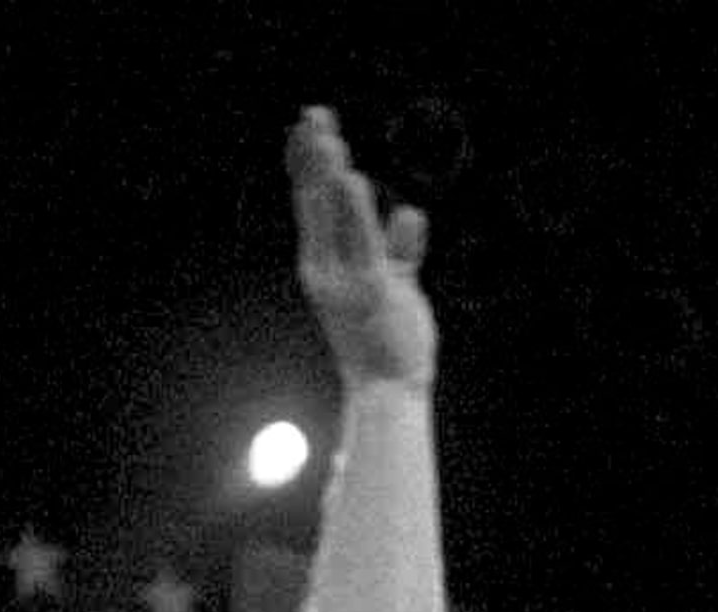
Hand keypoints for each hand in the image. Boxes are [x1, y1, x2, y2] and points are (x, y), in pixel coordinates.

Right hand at [288, 106, 434, 388]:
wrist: (386, 393)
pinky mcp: (371, 289)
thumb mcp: (396, 285)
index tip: (309, 128)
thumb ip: (402, 248)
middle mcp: (324, 268)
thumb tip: (409, 211)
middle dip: (314, 155)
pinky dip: (354, 209)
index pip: (311, 204)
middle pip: (315, 200)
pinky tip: (350, 177)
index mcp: (323, 265)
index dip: (309, 164)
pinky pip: (361, 241)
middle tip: (314, 112)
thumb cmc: (389, 343)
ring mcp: (344, 279)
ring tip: (327, 132)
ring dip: (329, 170)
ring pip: (333, 214)